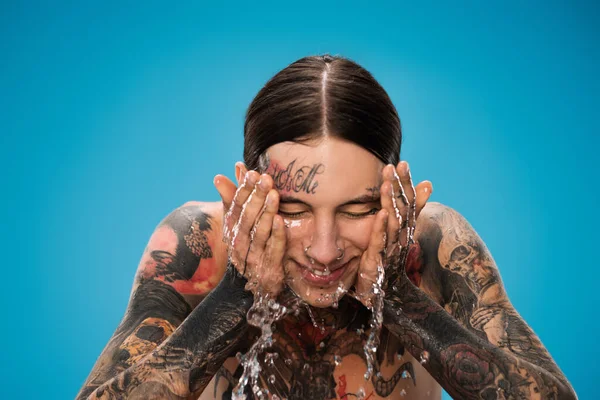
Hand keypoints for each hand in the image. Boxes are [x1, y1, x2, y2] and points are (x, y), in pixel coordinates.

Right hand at [214, 170, 285, 296]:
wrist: (251, 290)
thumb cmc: (249, 250)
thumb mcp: (240, 224)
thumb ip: (236, 198)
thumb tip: (233, 169)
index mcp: (232, 232)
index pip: (235, 208)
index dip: (243, 190)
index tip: (252, 173)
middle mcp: (239, 245)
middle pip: (247, 218)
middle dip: (257, 197)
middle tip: (267, 179)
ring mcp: (253, 258)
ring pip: (259, 233)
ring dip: (267, 212)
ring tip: (275, 194)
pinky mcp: (269, 268)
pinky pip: (272, 249)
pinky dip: (276, 235)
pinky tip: (280, 220)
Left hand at [354, 161, 431, 306]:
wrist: (379, 296)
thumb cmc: (384, 262)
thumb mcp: (392, 237)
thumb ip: (403, 214)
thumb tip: (422, 189)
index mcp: (403, 230)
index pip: (407, 202)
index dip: (406, 183)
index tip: (403, 163)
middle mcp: (400, 237)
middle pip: (403, 208)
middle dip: (400, 186)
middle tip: (397, 165)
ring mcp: (390, 249)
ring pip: (392, 222)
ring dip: (390, 201)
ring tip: (387, 182)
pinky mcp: (377, 260)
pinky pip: (380, 242)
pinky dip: (381, 227)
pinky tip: (381, 213)